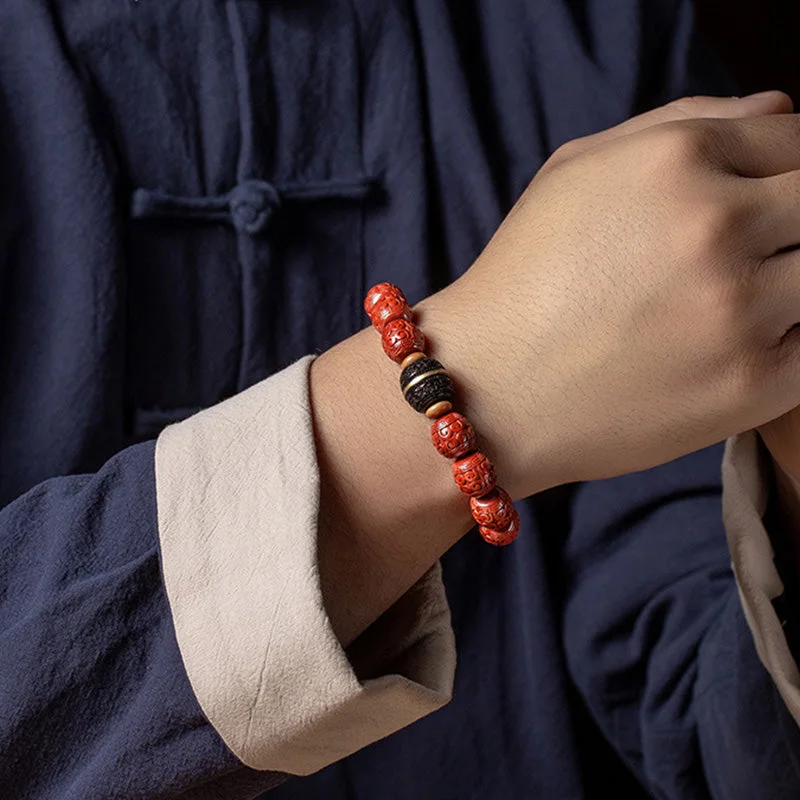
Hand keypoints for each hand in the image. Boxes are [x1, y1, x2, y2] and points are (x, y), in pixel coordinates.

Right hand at [418, 91, 799, 494]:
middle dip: (787, 225)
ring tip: (718, 308)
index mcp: (675, 160)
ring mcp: (739, 310)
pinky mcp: (753, 385)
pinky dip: (783, 341)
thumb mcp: (573, 171)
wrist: (489, 390)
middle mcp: (716, 226)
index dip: (780, 170)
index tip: (755, 202)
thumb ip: (680, 121)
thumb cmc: (525, 278)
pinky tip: (725, 348)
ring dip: (784, 286)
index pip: (795, 139)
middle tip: (739, 258)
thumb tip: (780, 111)